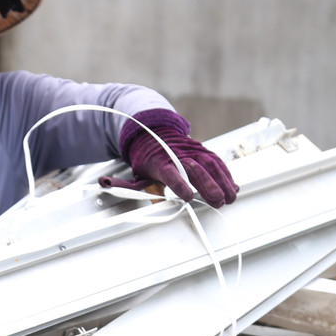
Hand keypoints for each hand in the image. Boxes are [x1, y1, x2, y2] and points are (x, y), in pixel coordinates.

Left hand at [119, 109, 237, 207]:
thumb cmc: (146, 160)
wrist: (155, 134)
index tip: (188, 197)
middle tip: (218, 202)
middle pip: (195, 170)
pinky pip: (217, 162)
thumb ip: (121, 182)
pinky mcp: (203, 151)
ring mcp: (193, 151)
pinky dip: (226, 174)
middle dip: (208, 186)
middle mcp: (179, 155)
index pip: (171, 173)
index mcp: (160, 162)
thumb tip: (103, 183)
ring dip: (222, 181)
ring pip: (210, 165)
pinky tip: (233, 187)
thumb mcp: (134, 172)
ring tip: (230, 198)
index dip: (180, 184)